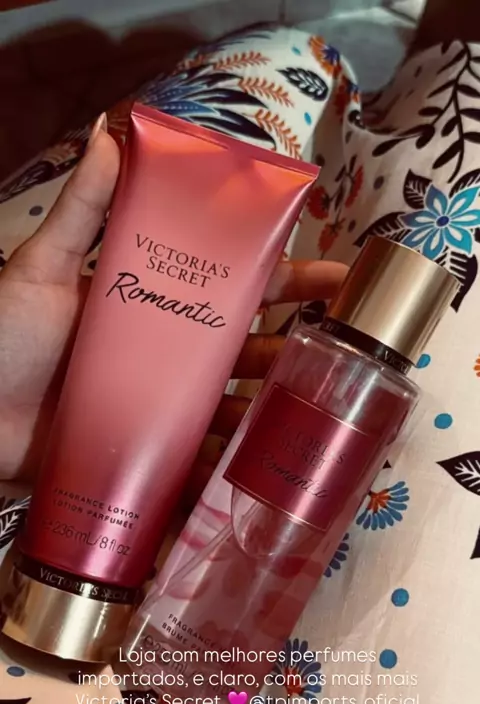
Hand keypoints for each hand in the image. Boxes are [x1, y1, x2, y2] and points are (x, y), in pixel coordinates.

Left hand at [0, 117, 346, 488]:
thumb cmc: (3, 341)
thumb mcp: (42, 268)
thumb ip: (83, 209)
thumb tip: (112, 133)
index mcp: (150, 309)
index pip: (226, 288)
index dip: (279, 280)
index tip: (329, 274)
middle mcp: (161, 358)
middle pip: (241, 350)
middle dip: (294, 346)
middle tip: (343, 347)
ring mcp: (156, 409)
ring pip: (230, 406)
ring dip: (271, 406)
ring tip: (313, 407)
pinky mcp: (144, 456)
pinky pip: (197, 463)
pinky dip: (229, 466)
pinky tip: (261, 466)